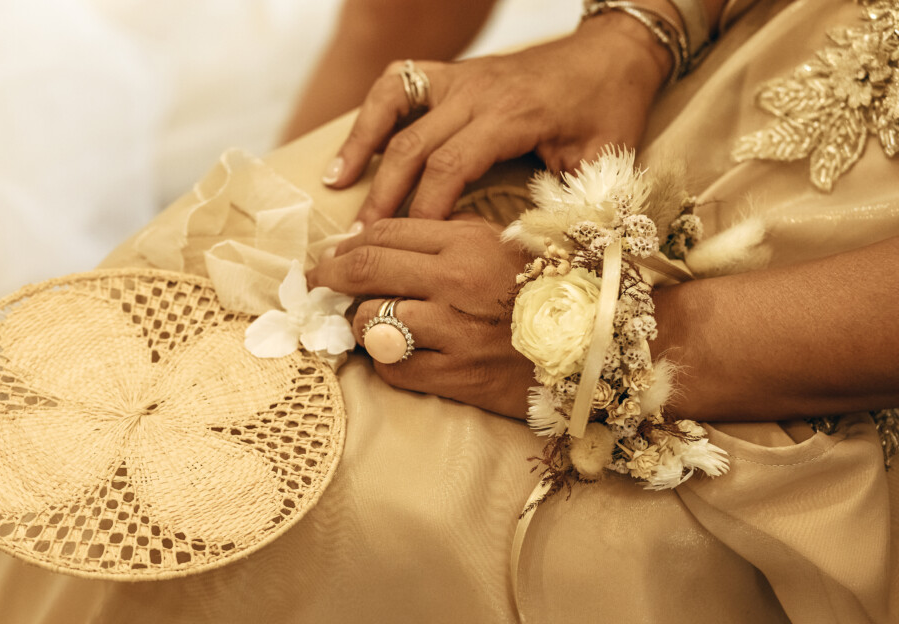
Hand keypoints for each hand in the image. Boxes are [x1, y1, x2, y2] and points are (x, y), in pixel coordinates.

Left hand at [306, 216, 534, 417]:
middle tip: (315, 284)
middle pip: (365, 269)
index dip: (349, 244)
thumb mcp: (505, 247)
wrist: (593, 351)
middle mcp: (456, 280)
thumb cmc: (547, 294)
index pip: (385, 232)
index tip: (334, 255)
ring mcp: (454, 330)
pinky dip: (384, 363)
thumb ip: (451, 236)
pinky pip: (391, 368)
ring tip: (371, 327)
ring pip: (369, 322)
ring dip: (360, 325)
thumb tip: (386, 240)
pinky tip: (397, 357)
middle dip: (328, 276)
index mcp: (467, 241)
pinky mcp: (455, 375)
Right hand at [321, 12, 671, 227]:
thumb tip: (533, 246)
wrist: (610, 53)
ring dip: (361, 148)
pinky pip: (397, 84)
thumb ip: (572, 199)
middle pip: (412, 146)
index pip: (450, 167)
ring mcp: (459, 78)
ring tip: (335, 188)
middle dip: (383, 198)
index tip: (408, 249)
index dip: (424, 211)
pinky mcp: (451, 73)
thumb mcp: (605, 159)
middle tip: (358, 242)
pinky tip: (353, 150)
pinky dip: (369, 116)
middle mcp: (476, 92)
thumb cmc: (607, 109)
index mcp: (511, 115)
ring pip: (392, 106)